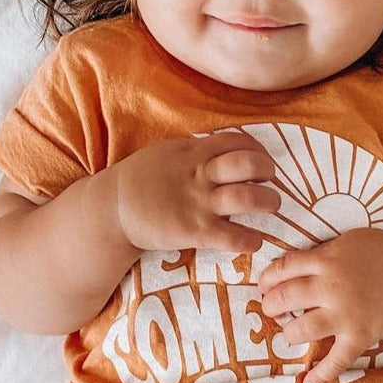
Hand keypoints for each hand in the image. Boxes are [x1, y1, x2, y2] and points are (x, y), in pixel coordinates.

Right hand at [111, 133, 279, 252]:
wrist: (111, 209)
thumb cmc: (140, 179)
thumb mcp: (167, 152)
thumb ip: (196, 150)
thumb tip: (222, 148)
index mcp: (193, 152)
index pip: (237, 141)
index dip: (257, 149)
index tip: (262, 159)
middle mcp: (200, 175)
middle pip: (248, 164)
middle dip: (268, 170)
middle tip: (269, 180)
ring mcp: (198, 204)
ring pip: (247, 198)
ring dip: (269, 202)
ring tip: (271, 206)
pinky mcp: (194, 232)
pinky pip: (232, 236)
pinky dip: (251, 240)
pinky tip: (255, 241)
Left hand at [256, 228, 382, 382]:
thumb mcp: (349, 241)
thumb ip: (320, 254)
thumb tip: (289, 268)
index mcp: (327, 260)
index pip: (284, 269)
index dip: (267, 278)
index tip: (264, 285)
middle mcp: (333, 288)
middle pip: (285, 298)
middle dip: (271, 305)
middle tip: (272, 308)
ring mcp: (347, 315)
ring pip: (301, 330)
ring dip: (288, 332)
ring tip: (290, 330)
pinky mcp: (361, 336)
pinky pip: (336, 361)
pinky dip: (321, 375)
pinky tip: (307, 382)